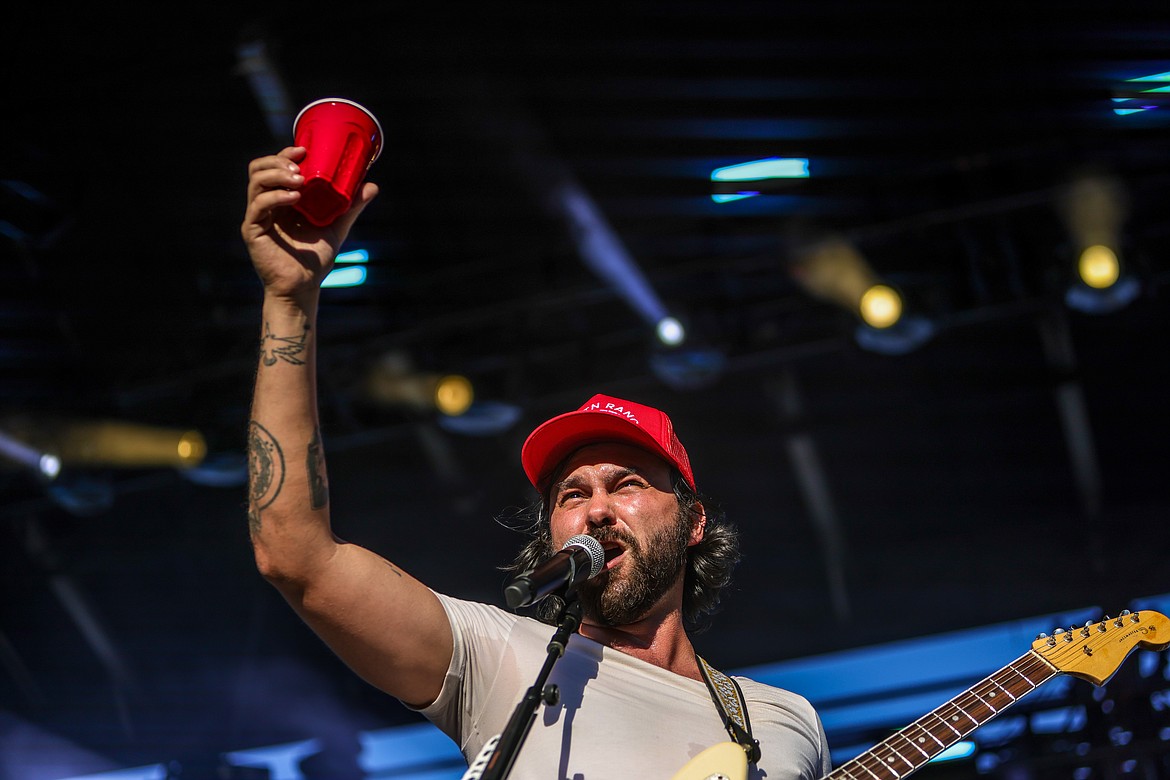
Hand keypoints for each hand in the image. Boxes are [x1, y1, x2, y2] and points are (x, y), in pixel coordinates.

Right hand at [241, 146, 378, 302]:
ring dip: (277, 174)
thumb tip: (371, 185)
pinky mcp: (253, 230)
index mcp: (281, 199)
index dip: (286, 154)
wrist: (303, 287)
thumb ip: (351, 206)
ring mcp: (257, 216)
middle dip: (279, 161)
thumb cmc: (315, 260)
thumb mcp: (336, 227)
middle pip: (259, 168)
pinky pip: (258, 205)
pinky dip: (276, 196)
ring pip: (256, 181)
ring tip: (299, 180)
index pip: (274, 167)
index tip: (304, 149)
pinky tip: (295, 198)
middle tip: (301, 167)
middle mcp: (266, 204)